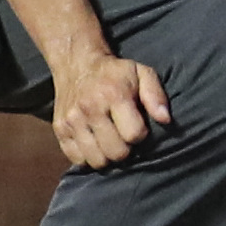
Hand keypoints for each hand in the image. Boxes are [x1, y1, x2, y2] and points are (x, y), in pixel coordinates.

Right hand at [52, 49, 170, 168]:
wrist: (77, 65)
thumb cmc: (115, 73)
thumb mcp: (142, 73)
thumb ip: (155, 96)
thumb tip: (165, 120)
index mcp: (113, 95)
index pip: (134, 134)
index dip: (141, 134)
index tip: (139, 127)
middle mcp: (90, 110)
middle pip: (116, 152)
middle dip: (126, 149)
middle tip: (125, 137)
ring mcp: (71, 121)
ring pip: (96, 161)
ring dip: (108, 156)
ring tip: (111, 142)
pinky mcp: (59, 130)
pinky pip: (77, 159)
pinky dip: (88, 157)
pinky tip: (95, 143)